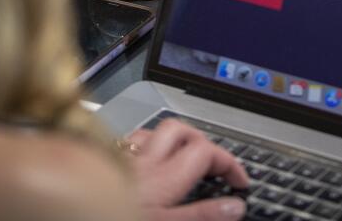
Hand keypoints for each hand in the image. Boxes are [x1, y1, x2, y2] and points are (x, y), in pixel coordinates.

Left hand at [125, 119, 249, 219]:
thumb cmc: (118, 220)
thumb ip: (201, 215)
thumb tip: (235, 206)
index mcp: (162, 179)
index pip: (205, 152)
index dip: (228, 163)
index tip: (239, 182)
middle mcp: (141, 164)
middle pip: (177, 130)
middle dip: (202, 141)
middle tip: (215, 163)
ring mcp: (119, 162)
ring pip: (150, 133)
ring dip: (171, 140)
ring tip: (183, 156)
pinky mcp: (101, 167)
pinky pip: (124, 145)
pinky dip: (142, 148)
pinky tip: (144, 163)